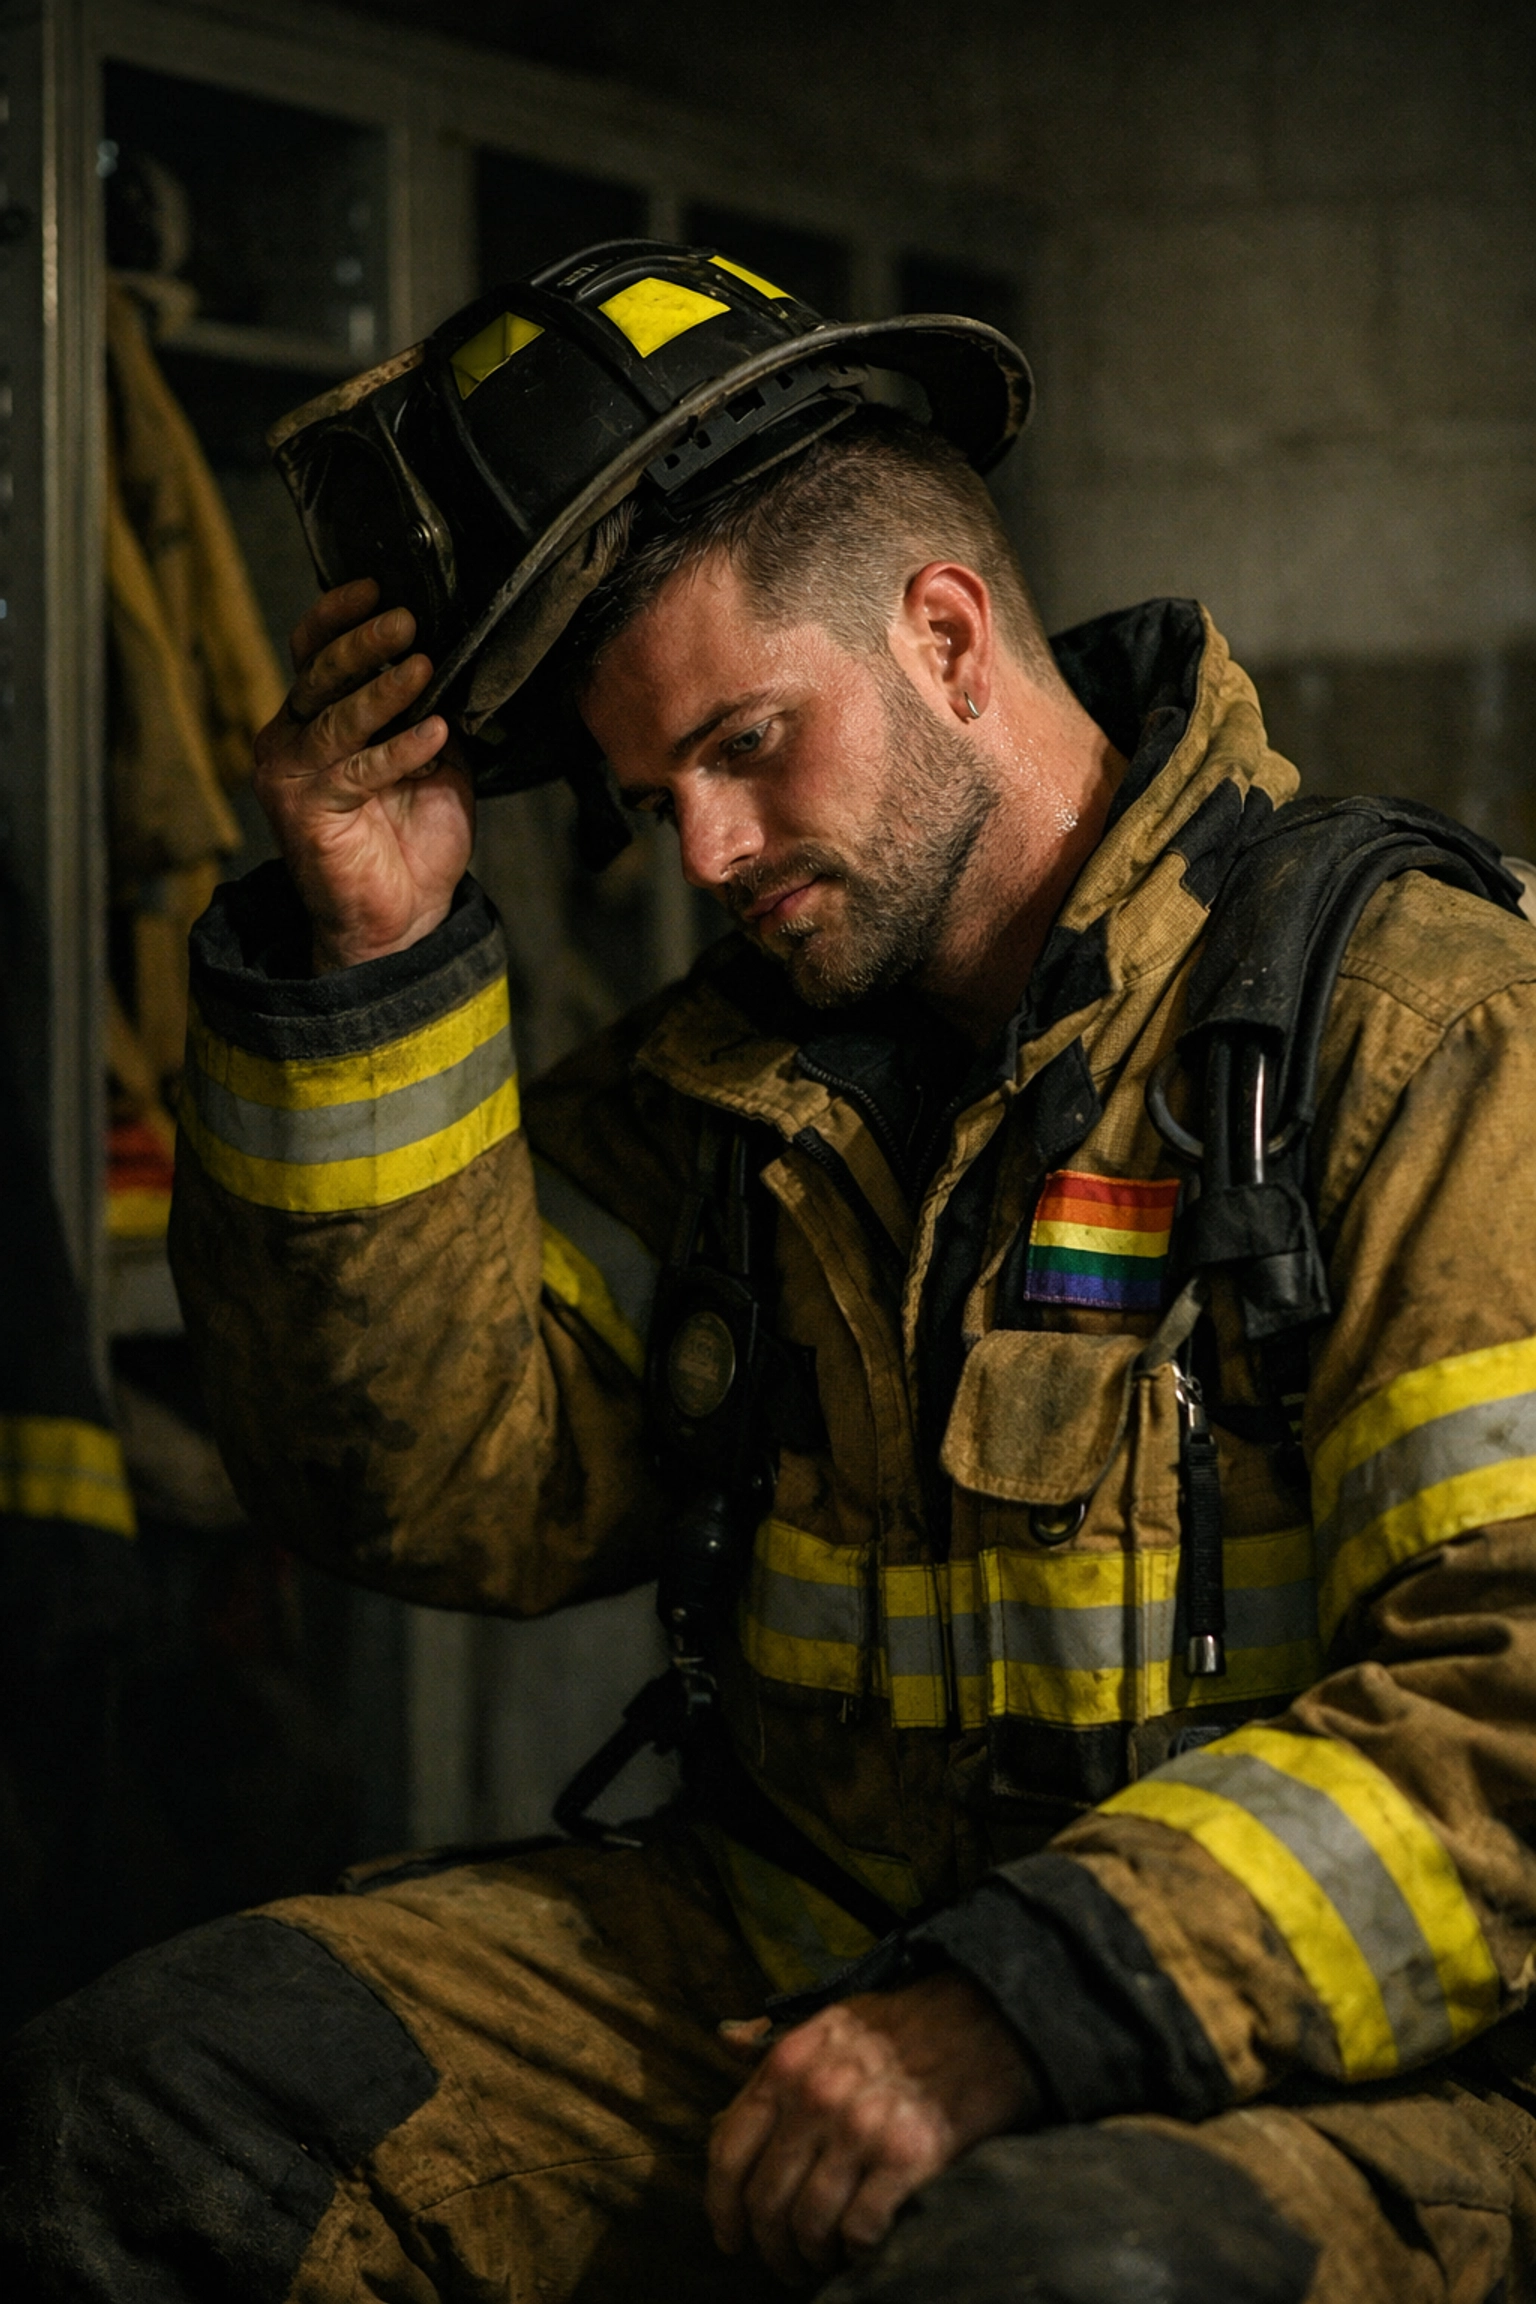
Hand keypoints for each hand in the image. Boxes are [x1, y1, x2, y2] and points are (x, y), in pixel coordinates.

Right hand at [253, 578, 473, 971]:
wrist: (401, 918)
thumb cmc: (413, 840)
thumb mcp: (435, 763)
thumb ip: (433, 714)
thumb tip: (460, 665)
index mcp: (315, 718)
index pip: (314, 651)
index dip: (339, 615)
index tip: (379, 586)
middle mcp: (292, 738)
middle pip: (319, 672)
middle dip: (363, 642)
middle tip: (405, 619)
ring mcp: (293, 774)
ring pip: (335, 716)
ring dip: (382, 690)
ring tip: (421, 666)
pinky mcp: (305, 810)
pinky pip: (356, 769)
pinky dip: (398, 749)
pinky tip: (434, 734)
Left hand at [707, 1971, 1036, 2285]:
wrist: (984, 2022)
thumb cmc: (902, 2027)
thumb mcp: (830, 2018)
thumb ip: (775, 2037)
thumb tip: (725, 2039)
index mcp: (788, 2062)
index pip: (728, 2150)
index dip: (722, 2206)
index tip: (730, 2235)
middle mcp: (817, 2095)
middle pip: (766, 2199)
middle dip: (770, 2245)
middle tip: (784, 2262)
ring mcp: (862, 2128)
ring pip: (809, 2223)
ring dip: (811, 2256)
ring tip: (822, 2260)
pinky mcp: (908, 2158)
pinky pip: (860, 2230)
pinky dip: (855, 2251)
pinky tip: (861, 2248)